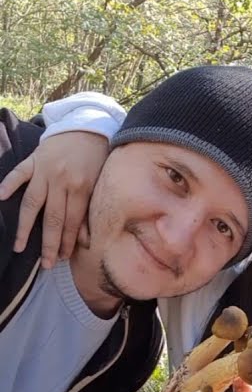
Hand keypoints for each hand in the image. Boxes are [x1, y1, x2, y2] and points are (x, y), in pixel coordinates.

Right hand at [0, 131, 106, 268]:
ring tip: (20, 246)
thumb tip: (86, 241)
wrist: (87, 127)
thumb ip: (90, 210)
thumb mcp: (101, 183)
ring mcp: (44, 170)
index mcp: (82, 187)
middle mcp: (62, 180)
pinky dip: (8, 184)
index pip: (73, 221)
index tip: (63, 258)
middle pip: (53, 217)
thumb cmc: (97, 159)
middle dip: (50, 243)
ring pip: (32, 202)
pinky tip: (0, 197)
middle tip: (47, 265)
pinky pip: (18, 173)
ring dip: (26, 226)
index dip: (68, 241)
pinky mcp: (33, 159)